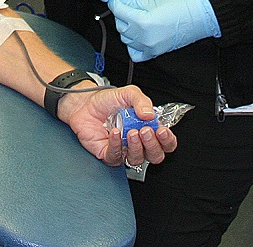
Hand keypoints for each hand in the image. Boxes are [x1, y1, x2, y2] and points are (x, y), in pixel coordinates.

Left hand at [59, 83, 176, 166]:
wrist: (85, 103)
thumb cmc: (107, 100)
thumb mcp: (128, 94)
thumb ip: (141, 101)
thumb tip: (150, 115)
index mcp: (147, 128)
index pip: (165, 143)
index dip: (167, 140)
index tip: (162, 131)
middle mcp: (138, 142)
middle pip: (155, 155)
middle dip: (152, 145)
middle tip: (145, 131)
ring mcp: (124, 149)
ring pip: (137, 159)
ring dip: (136, 147)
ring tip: (131, 131)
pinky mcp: (108, 153)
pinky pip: (116, 157)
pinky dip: (117, 146)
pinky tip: (115, 133)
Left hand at [110, 0, 219, 61]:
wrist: (198, 17)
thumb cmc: (181, 6)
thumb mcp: (152, 0)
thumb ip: (131, 0)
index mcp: (144, 22)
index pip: (119, 11)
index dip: (115, 3)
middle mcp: (145, 38)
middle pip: (121, 25)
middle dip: (122, 14)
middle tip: (127, 6)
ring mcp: (149, 47)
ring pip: (126, 38)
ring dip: (127, 28)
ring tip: (135, 18)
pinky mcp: (154, 53)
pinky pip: (134, 53)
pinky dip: (133, 44)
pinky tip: (138, 34)